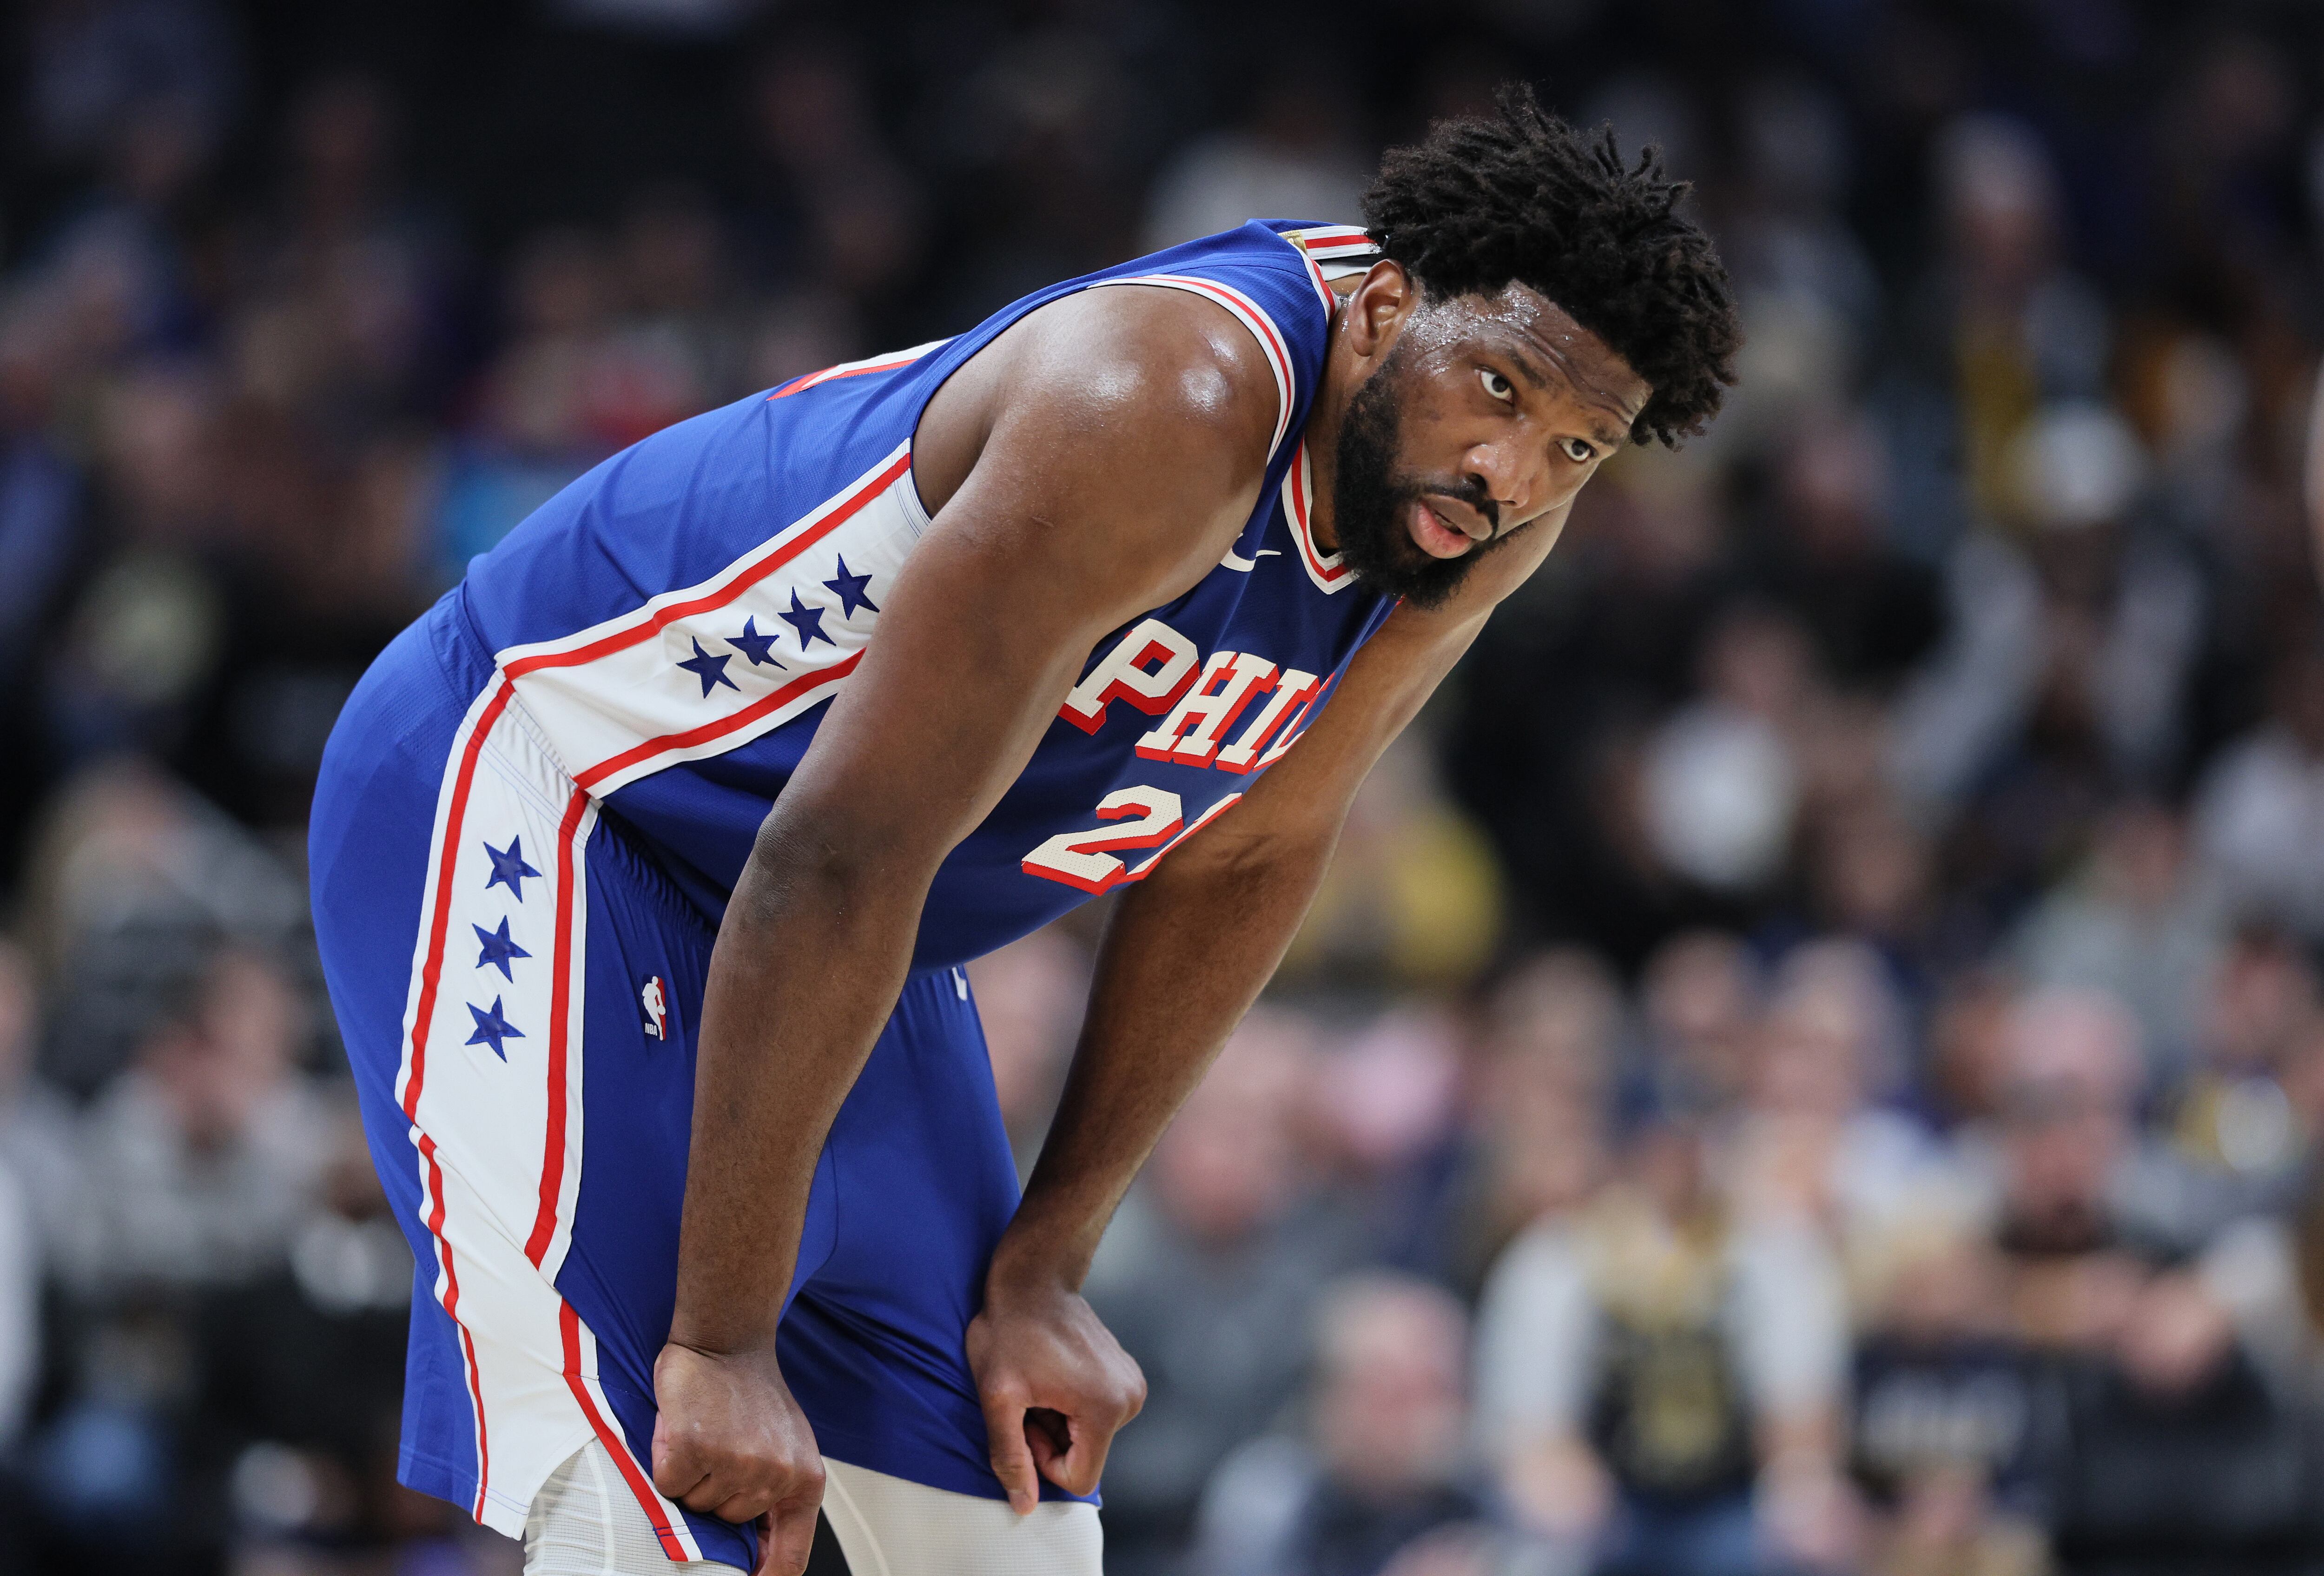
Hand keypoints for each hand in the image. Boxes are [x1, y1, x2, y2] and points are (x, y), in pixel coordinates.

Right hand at [651, 1342, 823, 1575]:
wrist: (727, 1339)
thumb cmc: (753, 1393)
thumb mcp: (787, 1447)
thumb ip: (779, 1496)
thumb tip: (761, 1558)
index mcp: (805, 1480)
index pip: (791, 1558)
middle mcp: (775, 1476)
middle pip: (727, 1522)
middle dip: (716, 1492)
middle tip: (721, 1447)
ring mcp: (736, 1464)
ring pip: (697, 1504)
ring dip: (693, 1474)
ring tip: (707, 1432)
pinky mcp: (695, 1450)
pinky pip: (669, 1484)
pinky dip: (667, 1460)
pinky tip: (684, 1429)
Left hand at [965, 1274, 1145, 1512]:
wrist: (1034, 1278)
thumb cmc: (1010, 1330)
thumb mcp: (998, 1396)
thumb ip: (1010, 1455)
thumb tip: (1024, 1506)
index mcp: (1105, 1409)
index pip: (1078, 1478)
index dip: (1042, 1461)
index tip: (1024, 1422)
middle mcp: (1130, 1399)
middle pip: (1086, 1456)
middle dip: (1050, 1439)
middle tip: (1027, 1398)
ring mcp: (1131, 1385)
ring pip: (1089, 1437)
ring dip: (1058, 1422)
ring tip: (1038, 1383)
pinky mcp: (1125, 1374)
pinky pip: (1095, 1415)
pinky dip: (1069, 1406)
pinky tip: (1051, 1375)